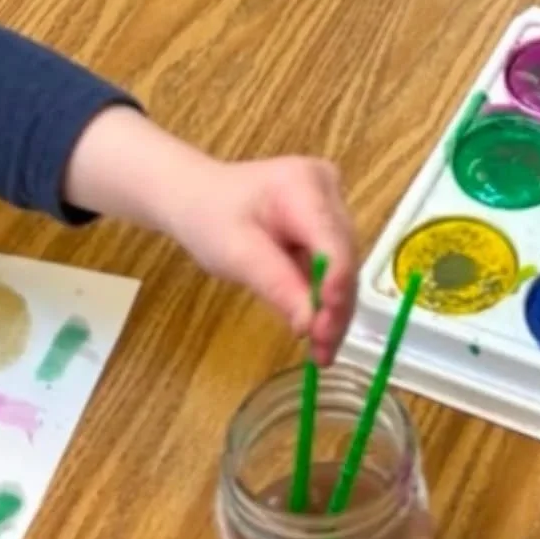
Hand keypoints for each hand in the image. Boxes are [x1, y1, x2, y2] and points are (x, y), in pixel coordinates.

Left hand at [165, 157, 357, 364]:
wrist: (195, 197)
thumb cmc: (209, 219)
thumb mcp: (236, 255)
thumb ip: (277, 285)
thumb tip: (311, 324)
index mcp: (303, 185)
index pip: (332, 240)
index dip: (336, 284)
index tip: (327, 328)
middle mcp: (328, 188)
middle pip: (343, 257)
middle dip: (334, 307)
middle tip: (323, 353)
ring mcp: (332, 203)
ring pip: (343, 266)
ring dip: (334, 309)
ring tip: (322, 352)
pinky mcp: (329, 222)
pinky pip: (334, 265)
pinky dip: (325, 298)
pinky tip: (319, 329)